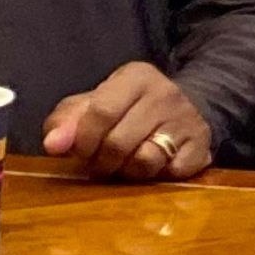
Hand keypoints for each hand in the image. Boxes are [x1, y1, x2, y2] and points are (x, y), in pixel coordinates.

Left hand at [40, 62, 212, 180]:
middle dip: (103, 161)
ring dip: (129, 172)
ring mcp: (187, 119)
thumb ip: (66, 122)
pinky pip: (171, 172)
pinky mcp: (202, 145)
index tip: (79, 152)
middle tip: (102, 163)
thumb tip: (53, 145)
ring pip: (146, 161)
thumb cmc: (129, 109)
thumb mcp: (95, 104)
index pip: (101, 111)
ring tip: (127, 164)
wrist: (185, 110)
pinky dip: (157, 176)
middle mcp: (165, 93)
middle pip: (119, 142)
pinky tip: (155, 165)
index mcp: (136, 77)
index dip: (84, 140)